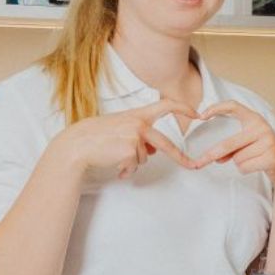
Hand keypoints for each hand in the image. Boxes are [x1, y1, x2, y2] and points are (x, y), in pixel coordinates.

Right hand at [51, 102, 191, 180]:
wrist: (77, 145)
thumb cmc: (95, 136)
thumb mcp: (120, 129)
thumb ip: (138, 135)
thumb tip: (152, 151)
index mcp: (137, 114)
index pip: (165, 105)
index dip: (183, 108)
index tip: (197, 113)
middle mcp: (139, 124)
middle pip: (165, 144)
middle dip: (180, 157)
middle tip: (192, 165)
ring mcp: (135, 137)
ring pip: (144, 158)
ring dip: (132, 162)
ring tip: (114, 156)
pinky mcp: (130, 151)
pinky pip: (134, 166)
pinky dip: (125, 169)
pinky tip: (112, 163)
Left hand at [189, 101, 274, 183]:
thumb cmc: (264, 150)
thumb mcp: (249, 142)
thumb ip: (233, 147)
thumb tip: (217, 158)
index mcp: (254, 119)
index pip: (233, 106)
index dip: (216, 108)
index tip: (201, 115)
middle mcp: (261, 128)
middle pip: (229, 144)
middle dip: (211, 155)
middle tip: (198, 163)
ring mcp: (268, 142)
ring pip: (237, 158)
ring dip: (239, 163)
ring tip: (253, 160)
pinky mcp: (271, 157)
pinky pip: (245, 167)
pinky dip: (246, 170)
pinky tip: (257, 165)